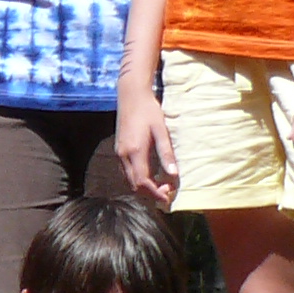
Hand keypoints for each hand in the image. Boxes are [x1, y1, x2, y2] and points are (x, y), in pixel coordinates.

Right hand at [114, 86, 176, 205]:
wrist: (131, 96)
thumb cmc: (148, 110)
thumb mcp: (161, 130)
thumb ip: (166, 153)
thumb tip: (174, 174)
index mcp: (135, 151)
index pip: (143, 181)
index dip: (155, 192)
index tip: (168, 196)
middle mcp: (124, 155)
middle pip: (134, 185)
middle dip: (150, 193)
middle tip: (168, 191)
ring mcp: (119, 154)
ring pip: (129, 180)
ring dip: (144, 187)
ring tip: (161, 185)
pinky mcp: (119, 151)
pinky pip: (126, 173)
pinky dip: (138, 179)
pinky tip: (150, 175)